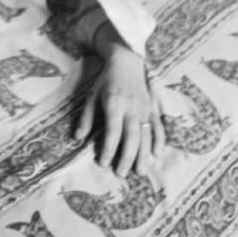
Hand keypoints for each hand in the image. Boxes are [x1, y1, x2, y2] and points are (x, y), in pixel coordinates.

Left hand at [75, 40, 164, 176]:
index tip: (103, 162)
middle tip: (121, 173)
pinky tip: (157, 155)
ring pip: (146, 135)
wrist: (126, 63)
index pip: (113, 131)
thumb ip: (86, 117)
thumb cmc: (106, 80)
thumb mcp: (92, 96)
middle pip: (131, 136)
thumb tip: (77, 138)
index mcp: (114, 104)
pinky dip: (159, 141)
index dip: (108, 148)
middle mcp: (131, 108)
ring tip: (139, 171)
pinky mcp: (152, 108)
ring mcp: (144, 109)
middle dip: (126, 157)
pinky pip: (158, 126)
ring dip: (143, 154)